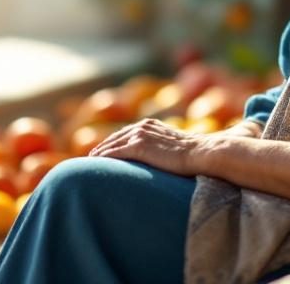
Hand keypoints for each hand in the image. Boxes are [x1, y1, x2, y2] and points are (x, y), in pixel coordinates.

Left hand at [88, 119, 212, 175]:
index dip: (112, 142)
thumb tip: (163, 160)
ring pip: (111, 145)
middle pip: (115, 137)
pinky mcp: (138, 147)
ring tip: (88, 164)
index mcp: (150, 124)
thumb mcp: (174, 147)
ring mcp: (140, 135)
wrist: (200, 152)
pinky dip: (103, 159)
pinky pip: (114, 153)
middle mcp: (142, 126)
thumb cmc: (193, 154)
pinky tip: (95, 165)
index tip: (102, 151)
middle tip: (90, 158)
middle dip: (102, 147)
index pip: (125, 133)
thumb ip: (163, 148)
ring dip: (99, 154)